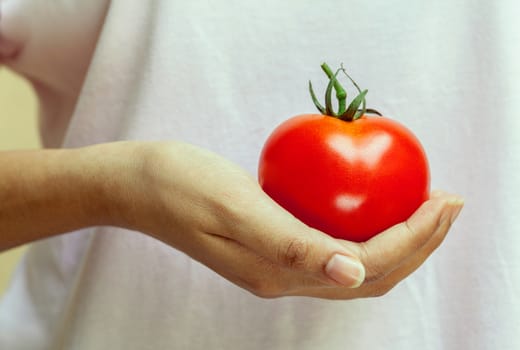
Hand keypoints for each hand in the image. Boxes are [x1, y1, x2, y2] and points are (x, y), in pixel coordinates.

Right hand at [105, 141, 462, 298]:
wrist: (137, 185)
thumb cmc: (180, 185)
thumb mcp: (235, 207)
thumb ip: (291, 244)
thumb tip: (354, 277)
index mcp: (277, 272)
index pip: (366, 266)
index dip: (413, 239)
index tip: (444, 200)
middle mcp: (282, 276)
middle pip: (370, 273)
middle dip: (419, 243)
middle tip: (450, 202)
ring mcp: (275, 263)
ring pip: (354, 264)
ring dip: (398, 239)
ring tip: (426, 206)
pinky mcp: (268, 243)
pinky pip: (331, 245)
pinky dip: (364, 228)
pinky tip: (372, 202)